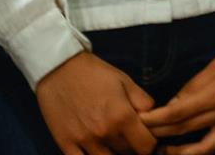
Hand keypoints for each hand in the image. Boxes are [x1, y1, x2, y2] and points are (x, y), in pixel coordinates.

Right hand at [35, 51, 156, 154]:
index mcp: (122, 116)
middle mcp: (104, 132)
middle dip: (131, 146)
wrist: (59, 68)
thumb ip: (143, 102)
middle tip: (128, 135)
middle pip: (127, 153)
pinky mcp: (65, 143)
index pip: (146, 146)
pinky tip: (95, 149)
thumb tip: (154, 117)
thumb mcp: (125, 81)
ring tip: (112, 140)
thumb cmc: (94, 73)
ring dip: (112, 153)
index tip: (147, 138)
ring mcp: (83, 140)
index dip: (150, 144)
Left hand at [140, 32, 214, 154]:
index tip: (139, 122)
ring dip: (182, 153)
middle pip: (185, 130)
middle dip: (160, 135)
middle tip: (143, 136)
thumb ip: (194, 86)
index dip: (155, 120)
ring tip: (166, 152)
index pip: (176, 113)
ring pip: (205, 150)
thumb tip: (174, 104)